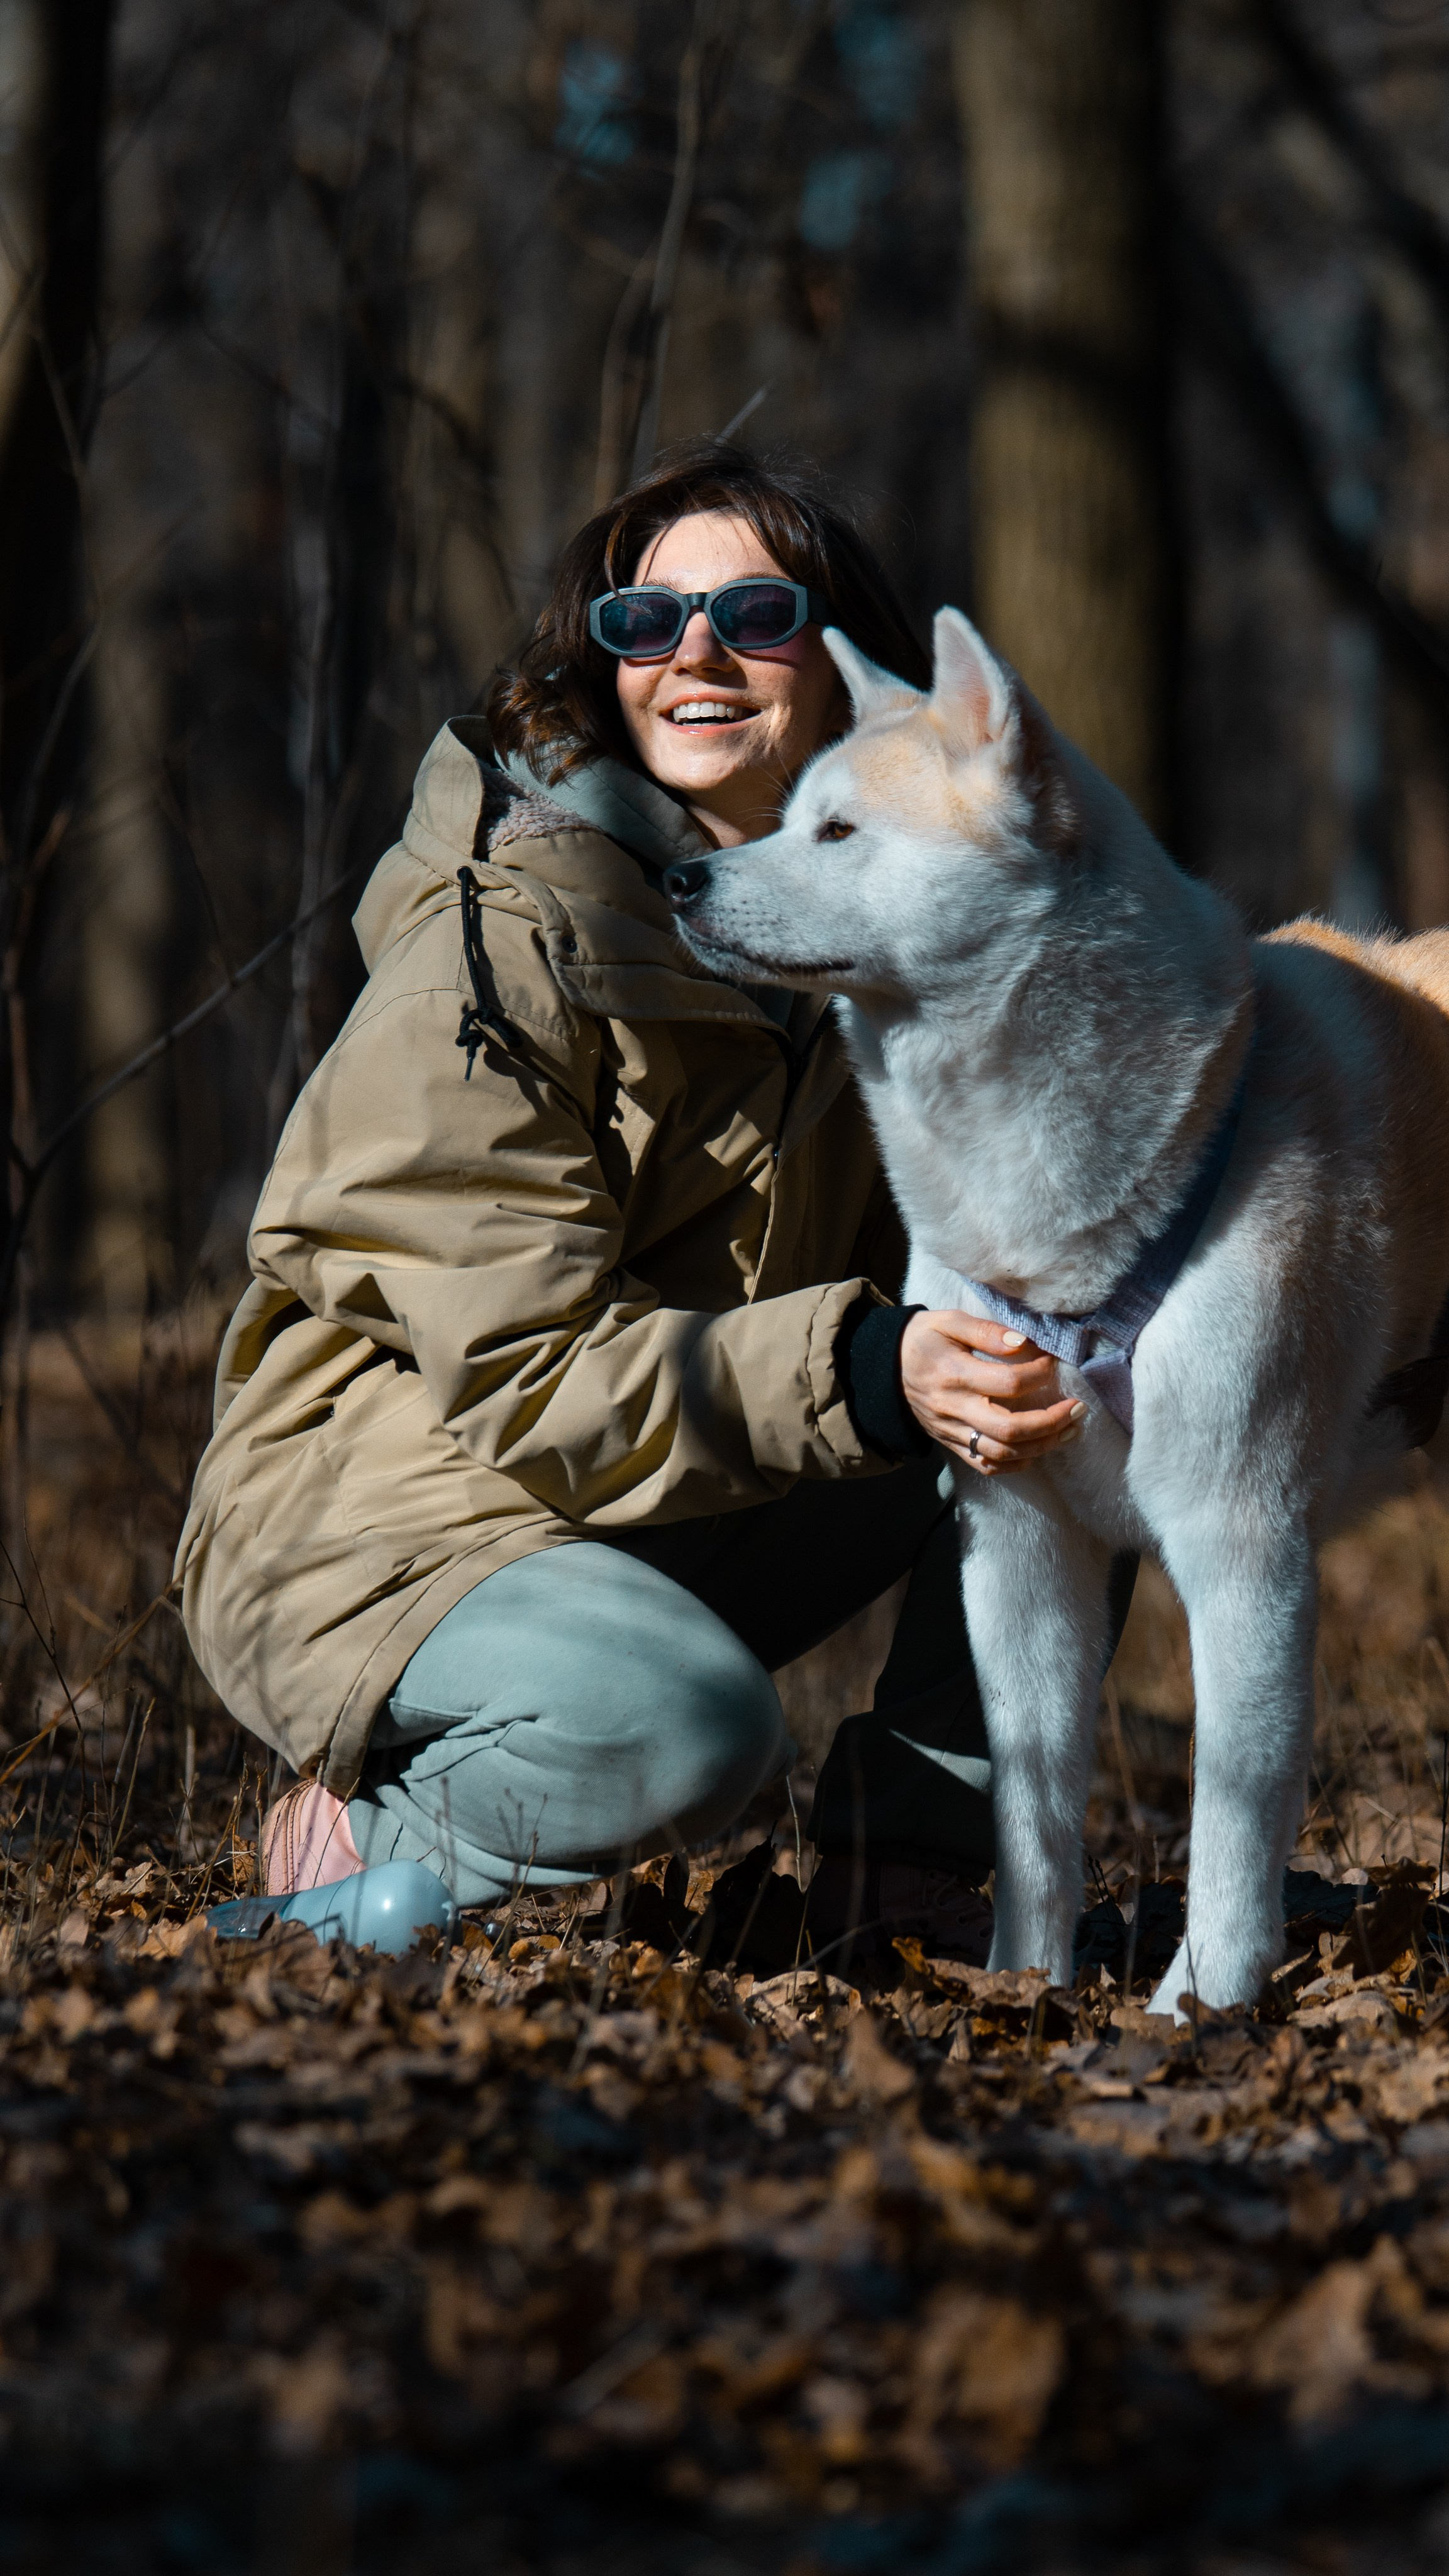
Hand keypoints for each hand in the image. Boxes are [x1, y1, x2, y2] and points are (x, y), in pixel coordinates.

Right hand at [899, 1308, 1085, 1476]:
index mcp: (954, 1375)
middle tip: (1078, 1408)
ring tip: (1070, 1430)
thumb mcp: (948, 1321)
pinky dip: (1016, 1464)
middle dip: (1051, 1421)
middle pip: (1009, 1428)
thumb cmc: (921, 1339)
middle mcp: (953, 1409)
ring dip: (1042, 1446)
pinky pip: (986, 1465)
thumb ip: (986, 1331)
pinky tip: (1038, 1450)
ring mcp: (952, 1432)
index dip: (1038, 1375)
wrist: (882, 1368)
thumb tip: (1024, 1343)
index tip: (1053, 1363)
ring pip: (1002, 1452)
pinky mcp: (951, 1445)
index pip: (1007, 1383)